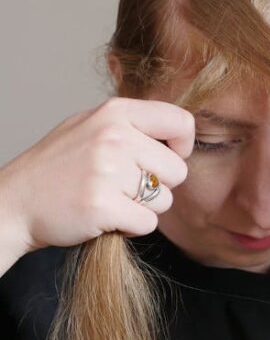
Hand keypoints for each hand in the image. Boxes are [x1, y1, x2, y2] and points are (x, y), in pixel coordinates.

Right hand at [0, 97, 194, 254]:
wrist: (14, 202)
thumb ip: (134, 124)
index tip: (167, 158)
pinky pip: (148, 223)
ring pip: (164, 199)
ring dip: (144, 207)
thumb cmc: (59, 166)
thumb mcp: (93, 125)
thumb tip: (180, 131)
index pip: (180, 122)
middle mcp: (115, 137)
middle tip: (126, 186)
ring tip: (112, 199)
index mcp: (116, 112)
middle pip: (178, 170)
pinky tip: (107, 216)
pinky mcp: (102, 205)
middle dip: (159, 185)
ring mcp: (108, 171)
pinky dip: (131, 227)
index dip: (182, 146)